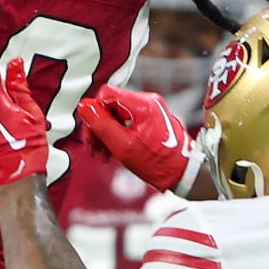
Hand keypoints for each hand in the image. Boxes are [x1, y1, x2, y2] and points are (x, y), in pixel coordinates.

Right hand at [76, 85, 199, 193]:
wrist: (184, 174)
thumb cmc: (157, 163)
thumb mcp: (123, 146)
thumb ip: (101, 125)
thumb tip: (83, 106)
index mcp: (143, 104)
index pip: (106, 94)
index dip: (94, 112)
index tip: (91, 134)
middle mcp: (148, 102)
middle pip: (111, 105)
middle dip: (99, 127)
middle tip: (92, 149)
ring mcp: (151, 110)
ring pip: (118, 115)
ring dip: (107, 134)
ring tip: (102, 155)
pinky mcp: (152, 119)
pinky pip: (127, 122)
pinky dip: (118, 135)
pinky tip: (113, 153)